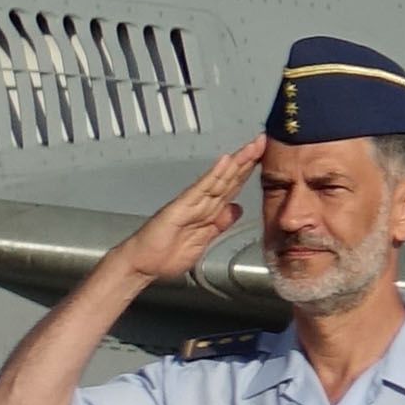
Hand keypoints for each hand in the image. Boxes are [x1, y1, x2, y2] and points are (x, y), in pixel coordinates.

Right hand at [105, 137, 265, 283]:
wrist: (141, 263)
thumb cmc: (165, 255)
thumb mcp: (203, 241)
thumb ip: (219, 223)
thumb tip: (235, 208)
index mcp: (209, 212)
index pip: (232, 187)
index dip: (247, 172)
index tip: (262, 157)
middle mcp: (201, 203)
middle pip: (228, 179)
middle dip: (246, 161)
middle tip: (262, 141)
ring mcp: (191, 203)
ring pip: (219, 179)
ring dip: (236, 162)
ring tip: (250, 147)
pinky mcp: (181, 206)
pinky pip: (201, 188)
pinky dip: (214, 174)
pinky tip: (225, 161)